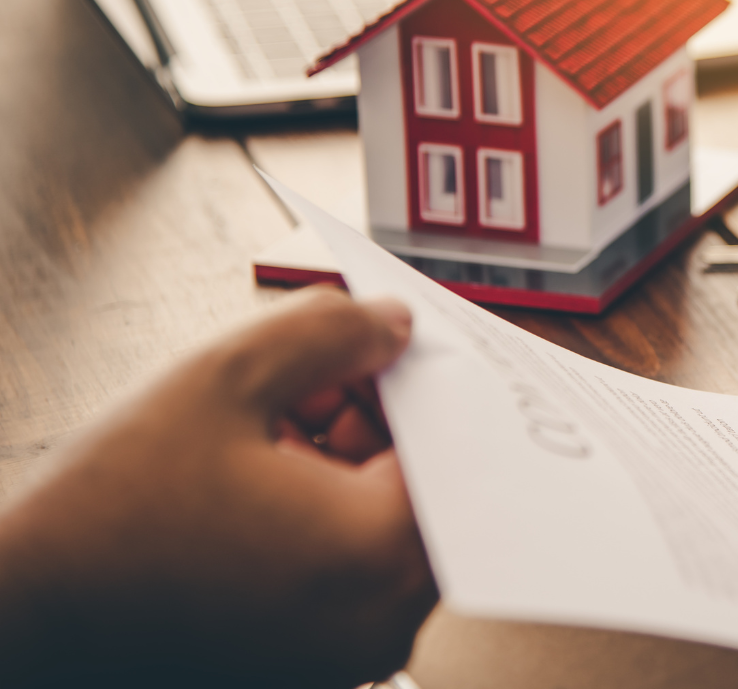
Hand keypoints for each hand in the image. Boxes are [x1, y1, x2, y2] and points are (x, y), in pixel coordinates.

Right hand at [0, 286, 436, 687]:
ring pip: (385, 526)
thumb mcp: (221, 378)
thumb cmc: (107, 516)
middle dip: (377, 418)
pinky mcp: (313, 665)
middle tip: (311, 379)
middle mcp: (385, 621)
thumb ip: (328, 332)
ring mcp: (351, 653)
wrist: (20, 626)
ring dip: (346, 464)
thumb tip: (395, 324)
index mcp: (381, 553)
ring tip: (267, 430)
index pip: (453, 443)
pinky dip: (322, 516)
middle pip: (425, 487)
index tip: (378, 344)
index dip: (414, 381)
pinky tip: (254, 481)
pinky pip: (351, 571)